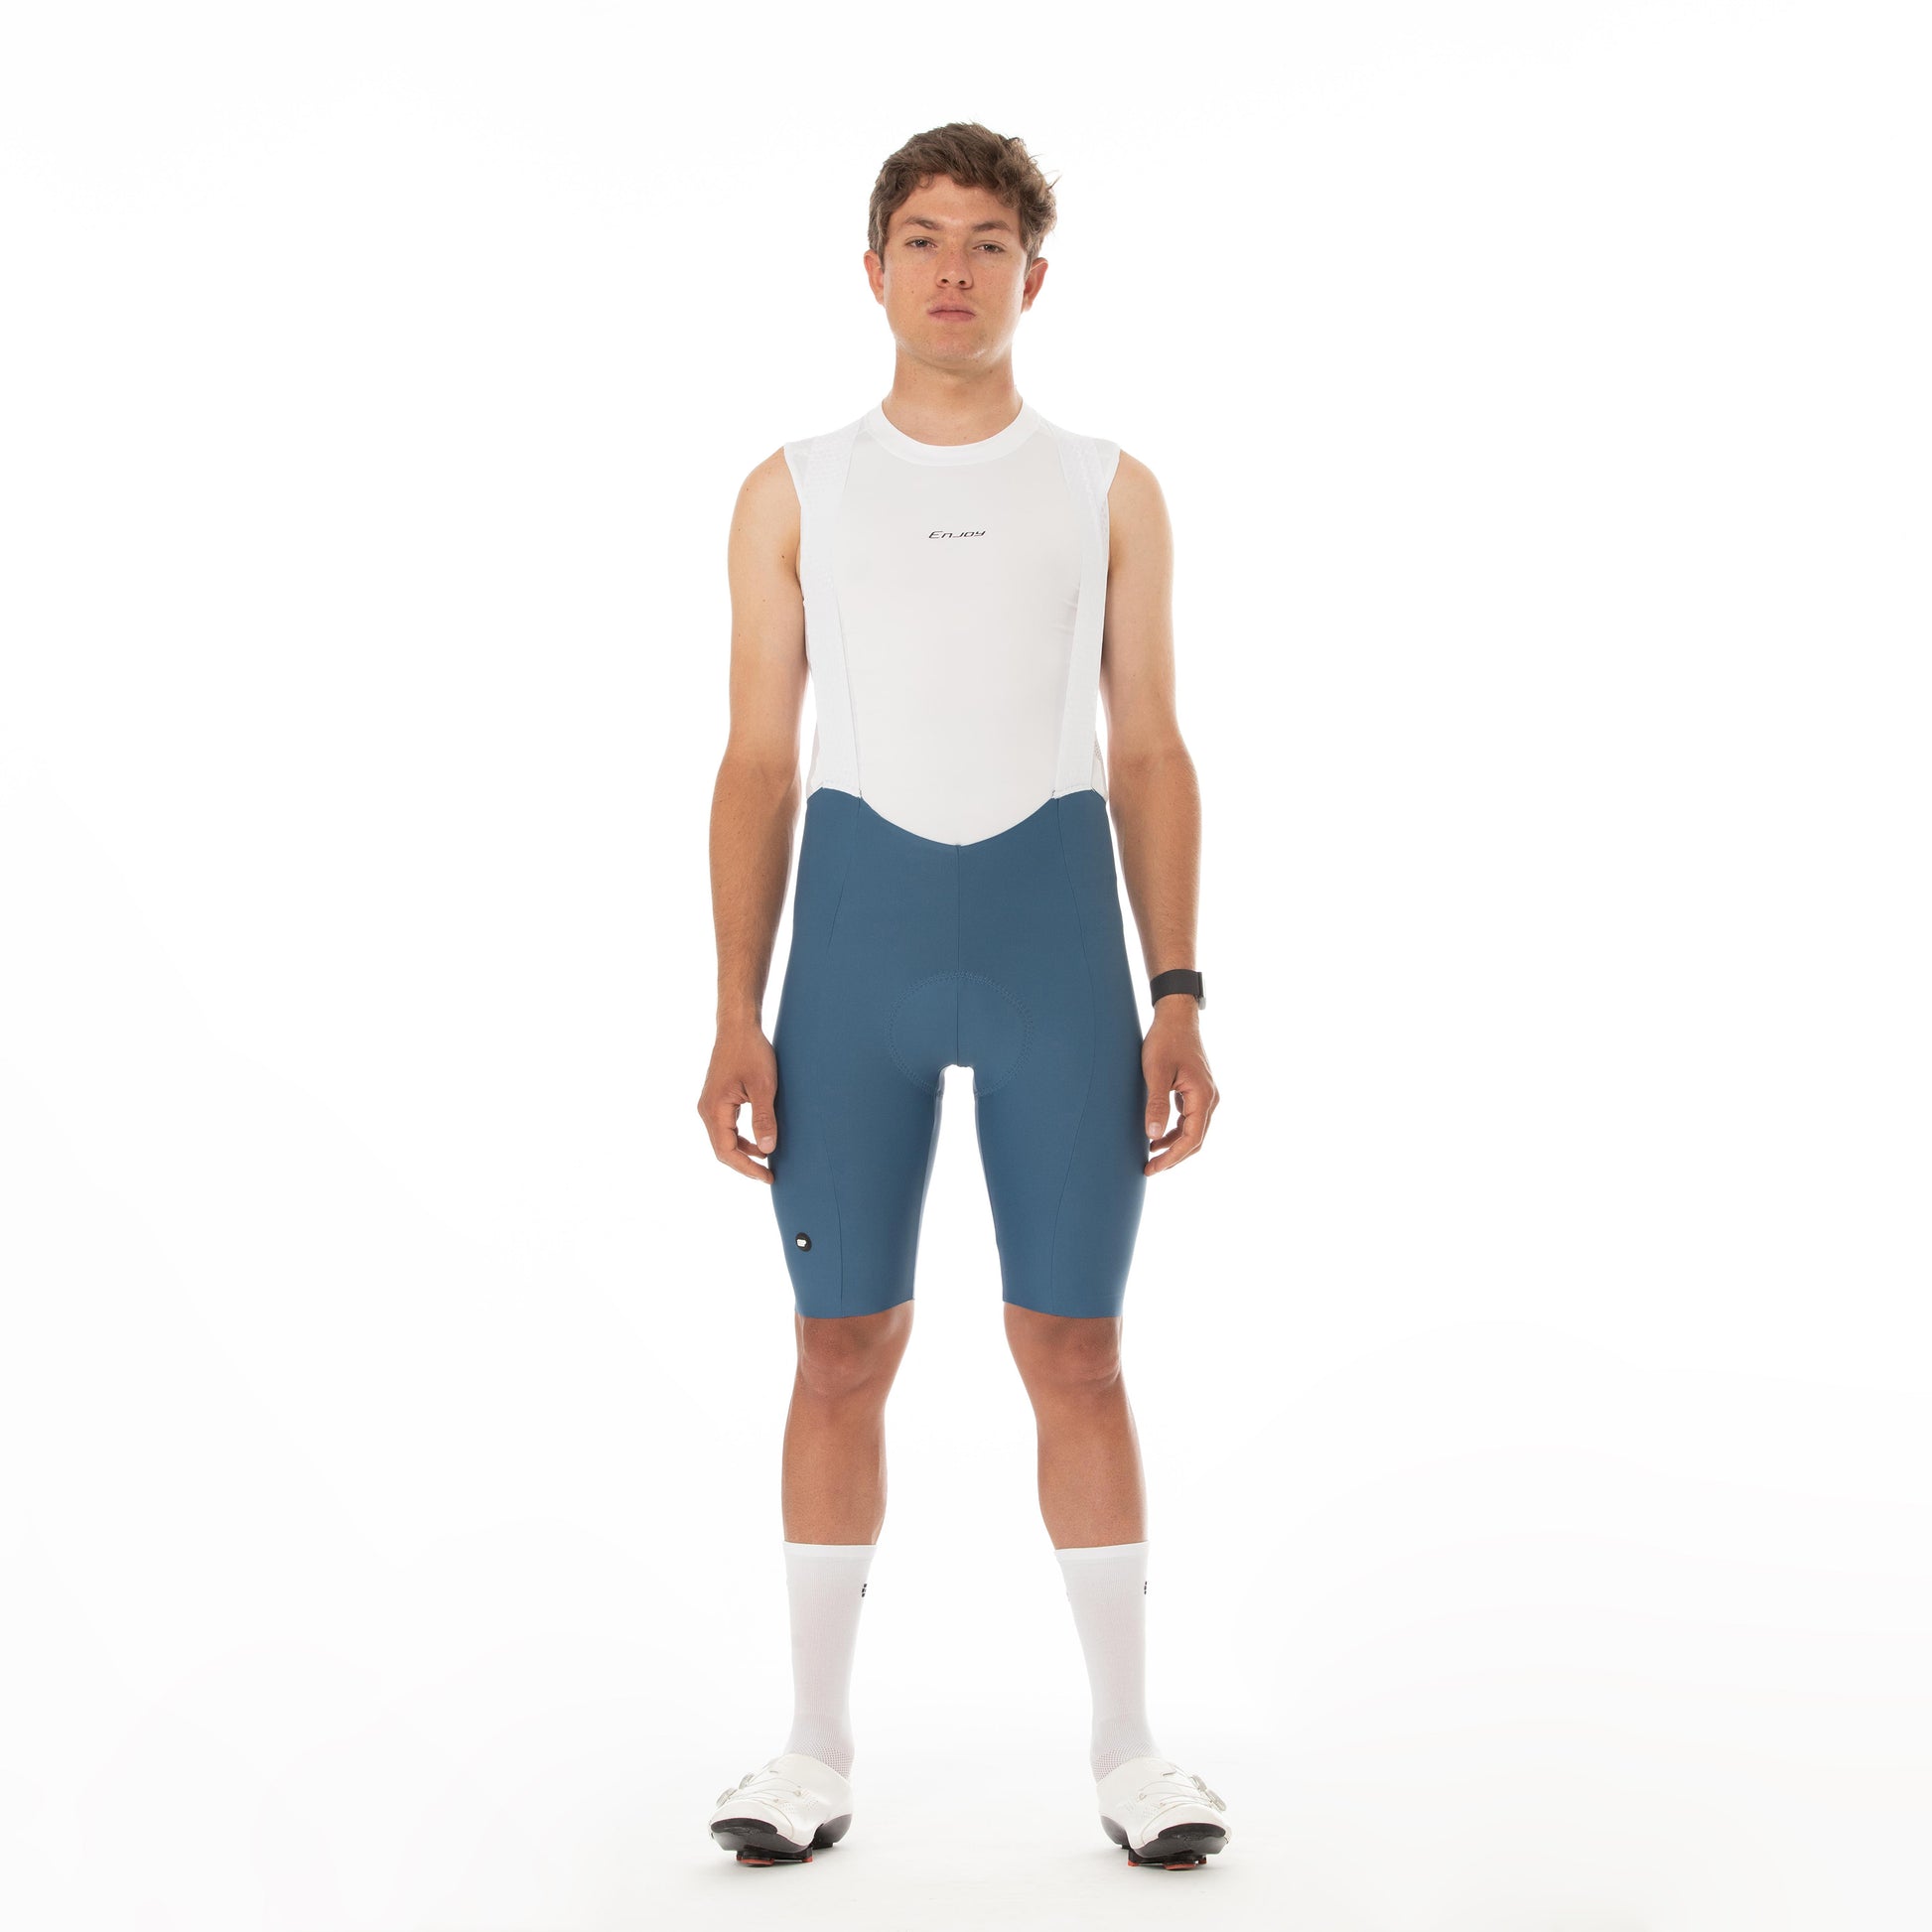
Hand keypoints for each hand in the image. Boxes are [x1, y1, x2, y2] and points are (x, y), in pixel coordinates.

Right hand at [698, 1024, 779, 1182]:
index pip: (726, 1151)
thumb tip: (767, 1149)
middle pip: (722, 1150)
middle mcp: (707, 1110)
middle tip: (768, 1176)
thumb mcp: (763, 1086)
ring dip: (743, 1153)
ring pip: (723, 1140)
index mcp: (714, 1109)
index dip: (746, 1168)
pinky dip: (741, 1139)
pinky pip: (726, 1128)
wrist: (738, 1027)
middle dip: (745, 1165)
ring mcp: (710, 1105)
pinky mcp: (717, 1100)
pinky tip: (758, 1143)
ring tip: (765, 1163)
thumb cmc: (750, 1052)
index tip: (767, 1177)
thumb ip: (764, 1118)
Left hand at [1142, 1004, 1217, 1176]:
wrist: (1176, 1017)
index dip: (1172, 1158)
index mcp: (1203, 1097)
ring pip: (1193, 1130)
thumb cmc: (1165, 1041)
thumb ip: (1156, 1104)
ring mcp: (1205, 1094)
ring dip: (1174, 1145)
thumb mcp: (1156, 1073)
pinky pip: (1189, 1118)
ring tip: (1150, 1155)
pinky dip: (1175, 1130)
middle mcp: (1210, 1098)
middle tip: (1149, 1169)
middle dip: (1173, 1157)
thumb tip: (1154, 1135)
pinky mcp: (1197, 1090)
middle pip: (1195, 1139)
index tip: (1152, 1168)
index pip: (1191, 1139)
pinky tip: (1157, 1134)